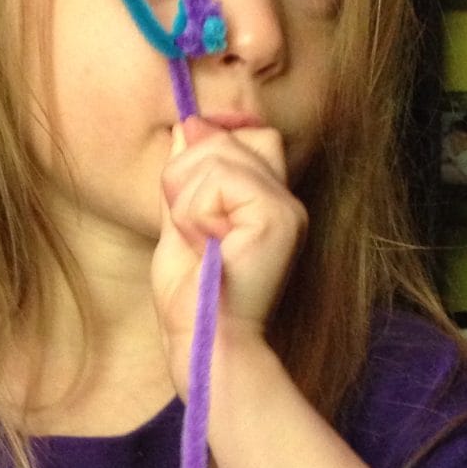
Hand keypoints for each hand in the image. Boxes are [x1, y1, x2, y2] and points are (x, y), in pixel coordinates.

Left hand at [152, 114, 306, 397]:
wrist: (206, 342)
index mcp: (269, 199)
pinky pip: (217, 180)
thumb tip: (188, 125)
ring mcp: (286, 207)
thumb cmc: (193, 297)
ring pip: (215, 154)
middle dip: (186, 175)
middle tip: (192, 232)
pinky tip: (207, 246)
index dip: (207, 149)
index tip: (189, 205)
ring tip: (200, 242)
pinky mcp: (277, 217)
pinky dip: (194, 214)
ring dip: (186, 199)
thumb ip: (187, 177)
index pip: (244, 134)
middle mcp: (286, 199)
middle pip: (227, 136)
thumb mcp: (180, 222)